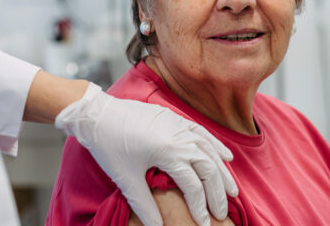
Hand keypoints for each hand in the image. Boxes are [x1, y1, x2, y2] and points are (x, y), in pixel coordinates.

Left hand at [55, 84, 238, 225]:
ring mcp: (179, 125)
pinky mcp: (174, 118)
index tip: (203, 223)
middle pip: (209, 168)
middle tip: (222, 213)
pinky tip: (226, 157)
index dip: (200, 207)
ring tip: (232, 191)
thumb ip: (144, 205)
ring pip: (210, 151)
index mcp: (168, 152)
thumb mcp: (126, 179)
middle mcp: (179, 137)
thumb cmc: (109, 146)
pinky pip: (202, 133)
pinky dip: (216, 146)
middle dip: (217, 193)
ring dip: (222, 172)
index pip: (194, 185)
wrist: (97, 115)